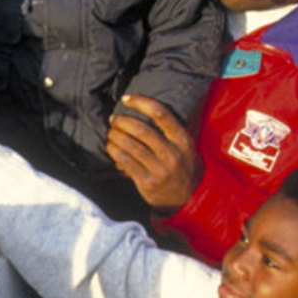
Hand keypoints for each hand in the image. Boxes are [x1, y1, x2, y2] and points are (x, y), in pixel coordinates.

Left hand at [106, 95, 202, 211]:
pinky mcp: (147, 183)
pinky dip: (115, 152)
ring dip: (115, 136)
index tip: (125, 99)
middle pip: (142, 130)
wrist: (187, 198)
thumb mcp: (185, 146)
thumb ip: (170, 131)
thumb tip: (140, 111)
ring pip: (131, 146)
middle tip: (113, 119)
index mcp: (182, 140)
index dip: (140, 102)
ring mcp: (160, 169)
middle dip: (122, 121)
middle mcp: (172, 154)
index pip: (161, 114)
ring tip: (111, 133)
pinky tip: (111, 147)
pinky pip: (126, 162)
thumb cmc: (182, 166)